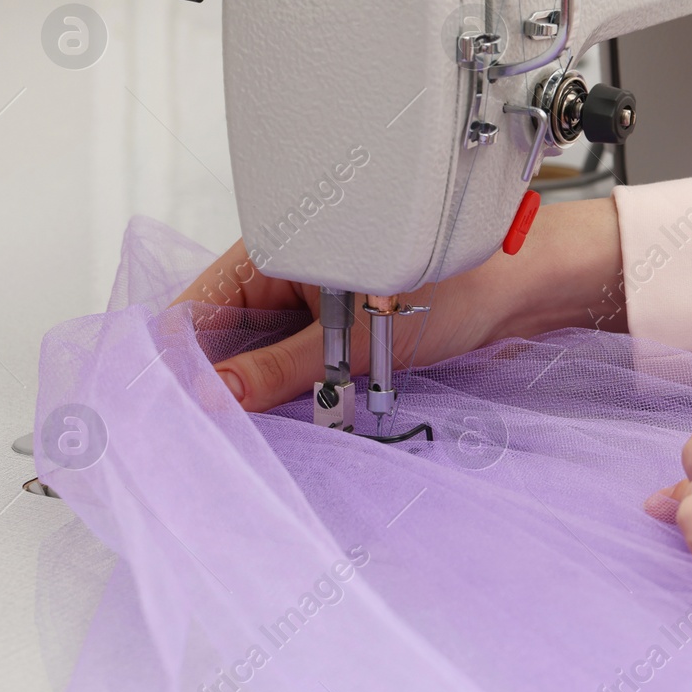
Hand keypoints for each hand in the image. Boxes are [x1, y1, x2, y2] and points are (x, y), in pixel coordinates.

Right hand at [171, 197, 625, 410]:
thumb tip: (215, 400)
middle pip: (217, 340)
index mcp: (275, 246)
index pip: (192, 310)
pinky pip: (290, 369)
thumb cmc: (459, 281)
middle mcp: (283, 272)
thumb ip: (282, 369)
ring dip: (251, 399)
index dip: (173, 365)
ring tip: (239, 441)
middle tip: (199, 444)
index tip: (165, 416)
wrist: (526, 290)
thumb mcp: (359, 333)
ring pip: (253, 361)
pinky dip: (285, 398)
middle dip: (210, 390)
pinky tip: (283, 428)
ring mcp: (306, 305)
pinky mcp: (333, 332)